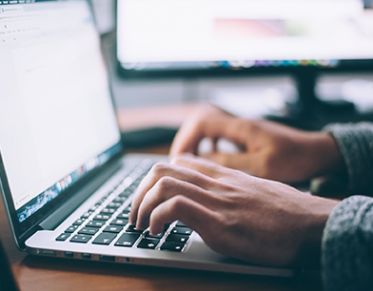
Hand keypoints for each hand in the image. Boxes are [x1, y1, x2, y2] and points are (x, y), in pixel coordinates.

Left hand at [130, 155, 337, 265]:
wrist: (311, 224)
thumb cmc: (286, 212)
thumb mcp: (254, 191)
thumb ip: (230, 190)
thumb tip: (214, 200)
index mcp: (222, 176)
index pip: (178, 162)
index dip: (155, 178)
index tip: (149, 197)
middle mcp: (215, 183)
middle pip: (162, 169)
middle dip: (139, 192)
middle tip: (136, 213)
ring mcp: (216, 200)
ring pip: (163, 183)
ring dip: (141, 205)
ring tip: (141, 225)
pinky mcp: (219, 222)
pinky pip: (175, 207)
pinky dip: (156, 218)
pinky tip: (156, 232)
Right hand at [171, 105, 342, 182]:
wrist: (316, 152)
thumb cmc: (294, 158)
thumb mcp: (262, 166)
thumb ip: (231, 162)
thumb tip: (202, 161)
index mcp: (241, 127)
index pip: (202, 123)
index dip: (186, 139)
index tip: (179, 159)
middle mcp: (238, 124)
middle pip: (200, 122)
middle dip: (186, 141)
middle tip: (179, 162)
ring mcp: (242, 128)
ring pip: (208, 128)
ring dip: (195, 142)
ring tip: (189, 161)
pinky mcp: (246, 136)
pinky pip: (218, 135)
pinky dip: (208, 144)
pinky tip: (209, 158)